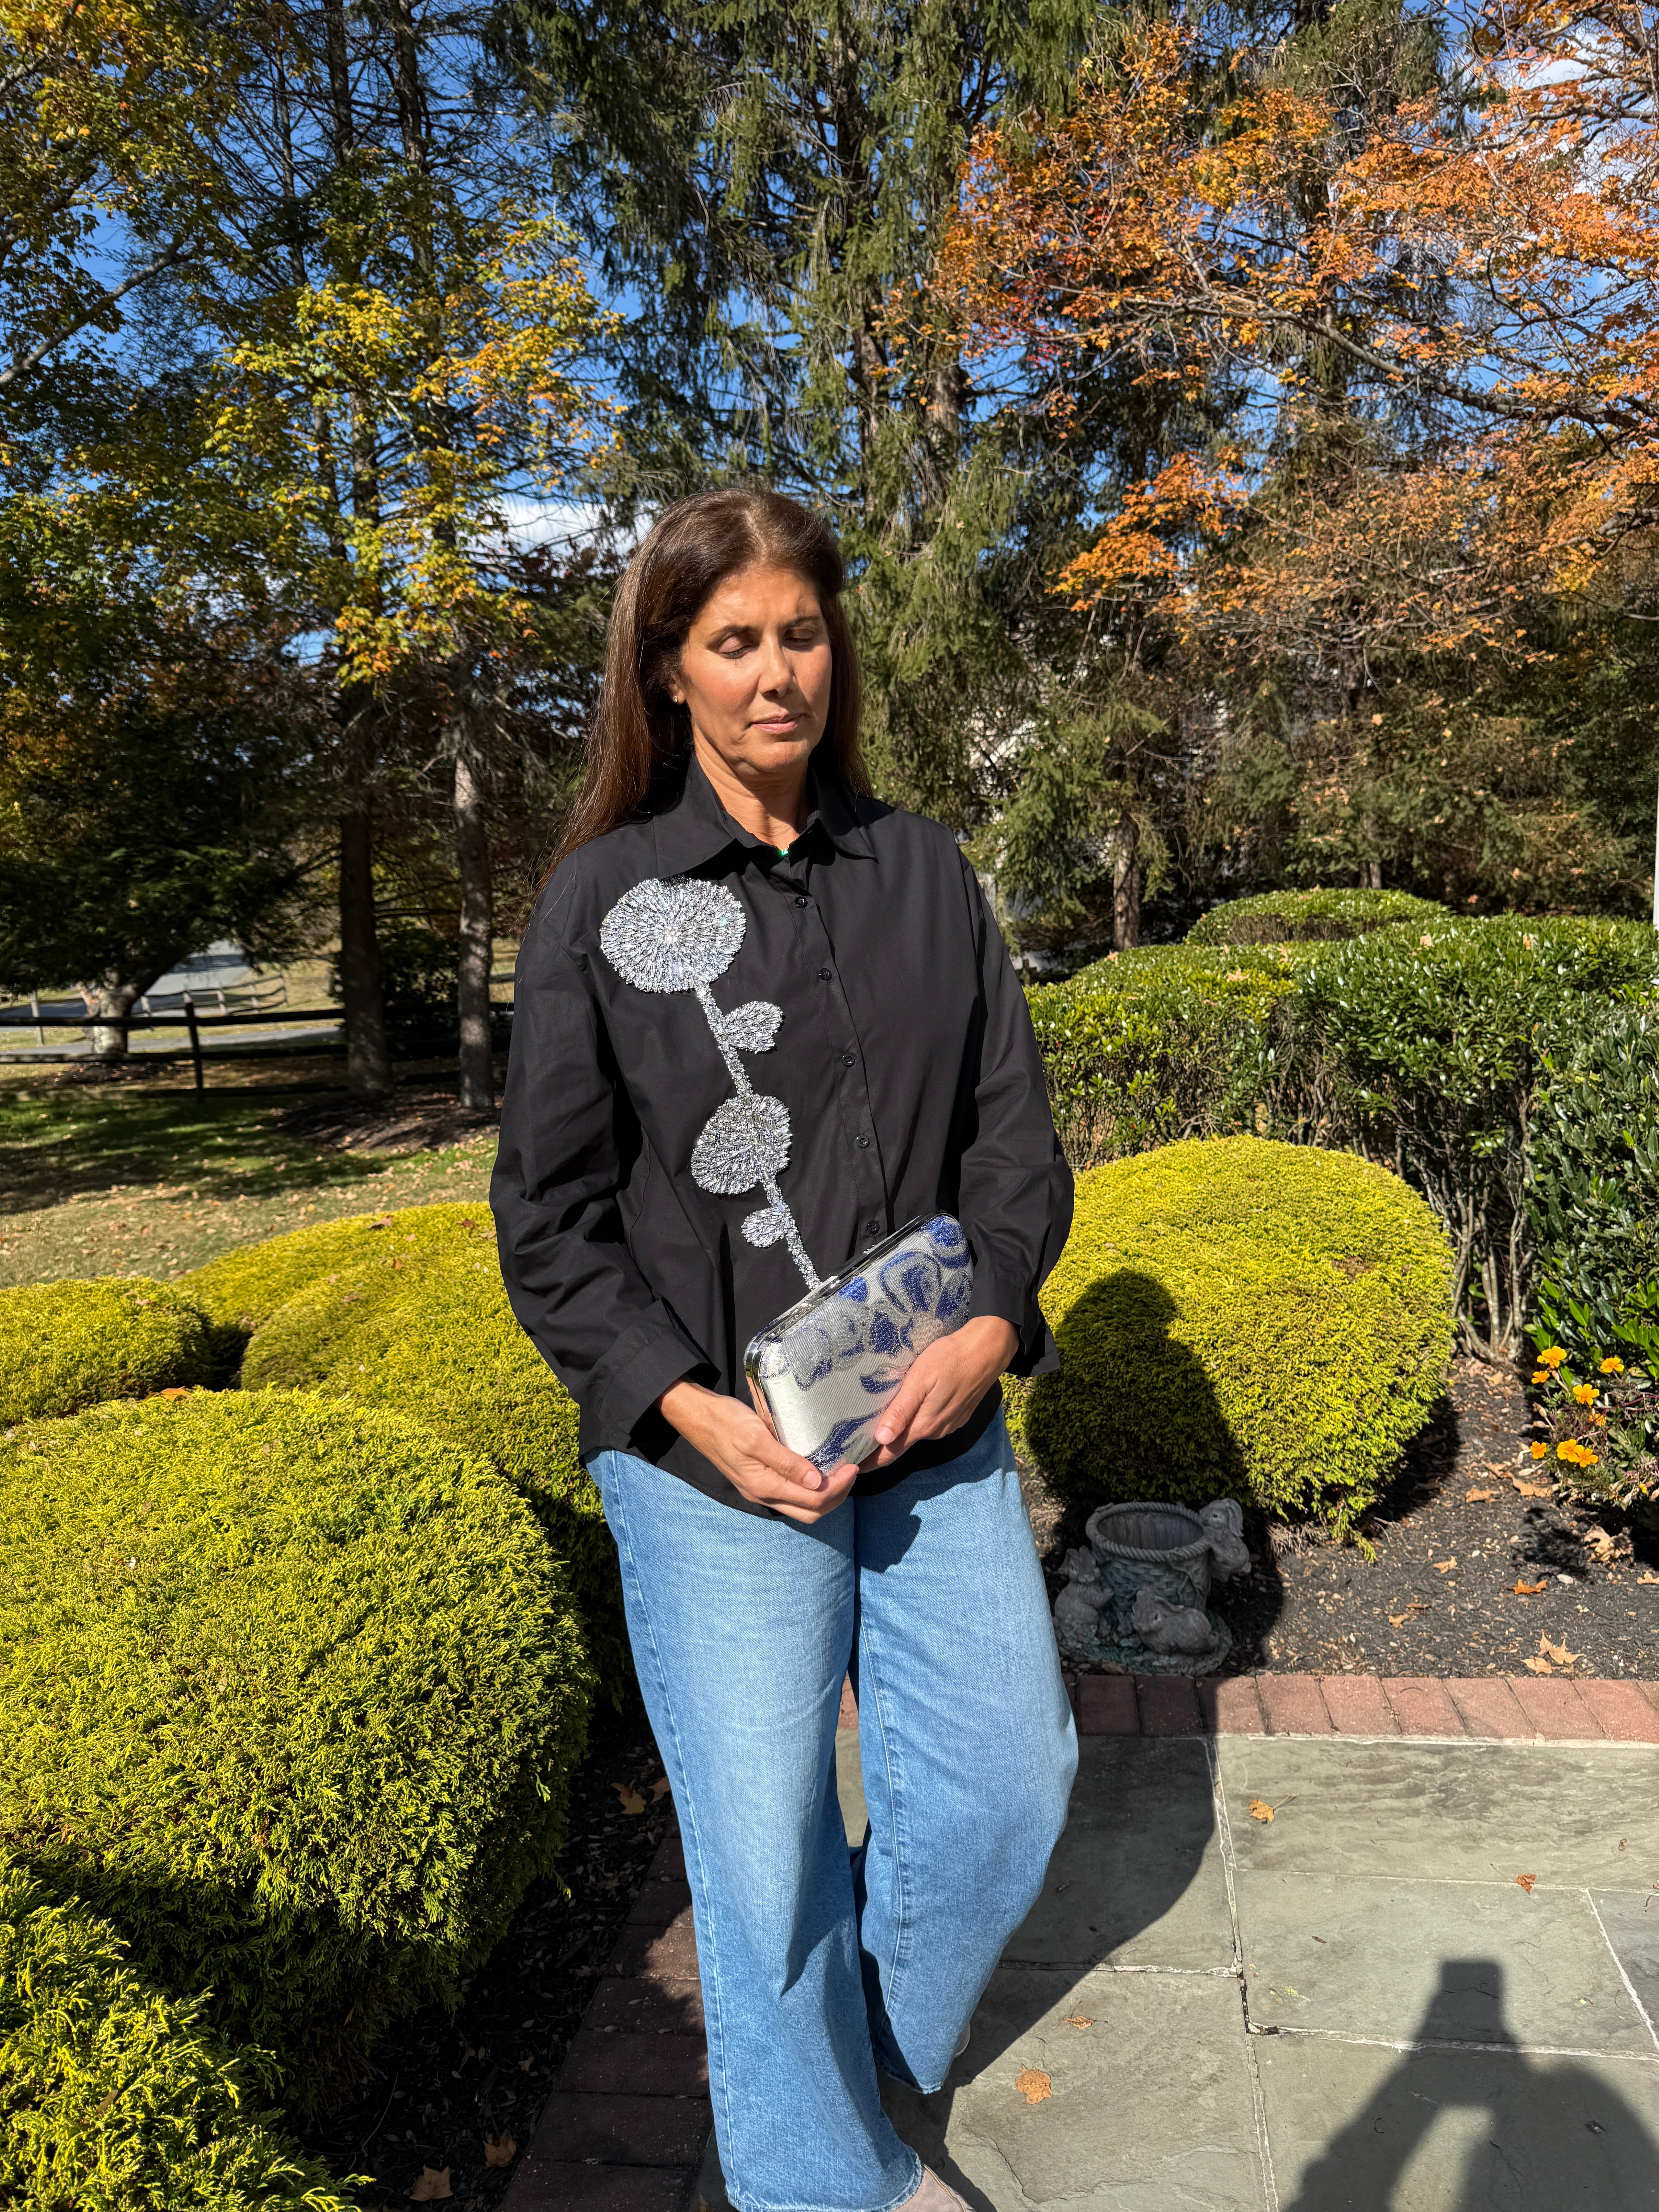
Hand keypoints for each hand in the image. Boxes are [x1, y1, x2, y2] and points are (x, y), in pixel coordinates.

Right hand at [658, 1377, 858, 1523]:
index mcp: (764, 1486)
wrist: (698, 1419)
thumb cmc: (726, 1422)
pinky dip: (810, 1489)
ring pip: (801, 1507)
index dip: (838, 1487)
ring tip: (839, 1472)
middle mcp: (763, 1494)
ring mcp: (760, 1490)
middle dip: (836, 1496)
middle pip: (811, 1512)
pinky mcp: (758, 1481)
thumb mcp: (756, 1437)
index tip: (852, 1467)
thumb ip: (785, 1462)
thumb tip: (815, 1481)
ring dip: (825, 1495)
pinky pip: (791, 1495)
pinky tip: (817, 1470)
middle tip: (851, 1471)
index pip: (813, 1500)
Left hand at [861, 1316, 1018, 1469]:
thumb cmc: (949, 1359)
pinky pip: (931, 1424)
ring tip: (877, 1420)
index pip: (890, 1453)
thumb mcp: (919, 1380)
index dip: (869, 1462)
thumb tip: (882, 1439)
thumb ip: (901, 1411)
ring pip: (917, 1433)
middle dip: (880, 1446)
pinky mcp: (957, 1417)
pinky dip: (918, 1420)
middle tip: (855, 1440)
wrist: (987, 1351)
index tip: (849, 1466)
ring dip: (900, 1431)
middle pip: (902, 1444)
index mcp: (923, 1425)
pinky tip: (911, 1407)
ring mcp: (948, 1425)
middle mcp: (936, 1431)